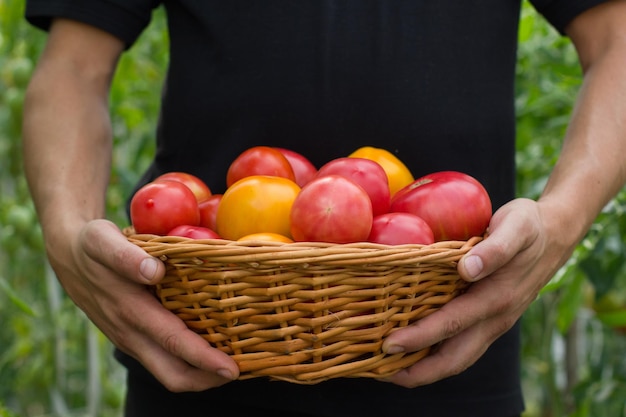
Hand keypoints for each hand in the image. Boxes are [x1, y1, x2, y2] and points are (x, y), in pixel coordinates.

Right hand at [50, 219, 239, 391]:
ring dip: (200, 374)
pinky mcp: (133, 337)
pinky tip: (209, 349)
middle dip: (207, 379)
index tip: (232, 367)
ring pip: (168, 371)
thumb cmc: (92, 246)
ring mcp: (131, 339)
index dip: (203, 358)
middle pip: (173, 374)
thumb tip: (154, 270)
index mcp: (129, 311)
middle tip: (241, 371)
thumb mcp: (102, 241)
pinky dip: (188, 363)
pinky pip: (163, 360)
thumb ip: (126, 256)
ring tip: (232, 365)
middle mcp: (130, 333)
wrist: (67, 255)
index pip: (172, 342)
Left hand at [381, 198, 573, 386]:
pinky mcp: (490, 320)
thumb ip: (494, 249)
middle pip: (454, 358)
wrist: (555, 234)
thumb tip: (467, 268)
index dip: (419, 337)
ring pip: (458, 358)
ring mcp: (493, 323)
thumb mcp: (515, 227)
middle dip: (417, 372)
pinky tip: (414, 351)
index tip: (388, 344)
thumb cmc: (528, 227)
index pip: (451, 324)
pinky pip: (461, 347)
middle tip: (379, 371)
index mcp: (497, 298)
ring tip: (390, 371)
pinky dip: (436, 356)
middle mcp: (495, 318)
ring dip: (424, 370)